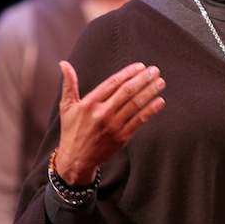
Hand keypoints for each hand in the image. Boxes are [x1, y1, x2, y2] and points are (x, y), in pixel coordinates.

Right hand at [54, 60, 165, 184]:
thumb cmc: (72, 130)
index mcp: (89, 103)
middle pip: (127, 92)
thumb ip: (69, 84)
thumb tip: (64, 63)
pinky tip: (159, 101)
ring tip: (160, 82)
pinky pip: (139, 121)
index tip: (141, 66)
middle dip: (143, 79)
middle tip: (155, 70)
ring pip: (135, 105)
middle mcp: (102, 113)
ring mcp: (113, 126)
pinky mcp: (121, 138)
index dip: (128, 73)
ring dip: (150, 92)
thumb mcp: (67, 106)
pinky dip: (150, 110)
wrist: (76, 159)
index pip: (113, 83)